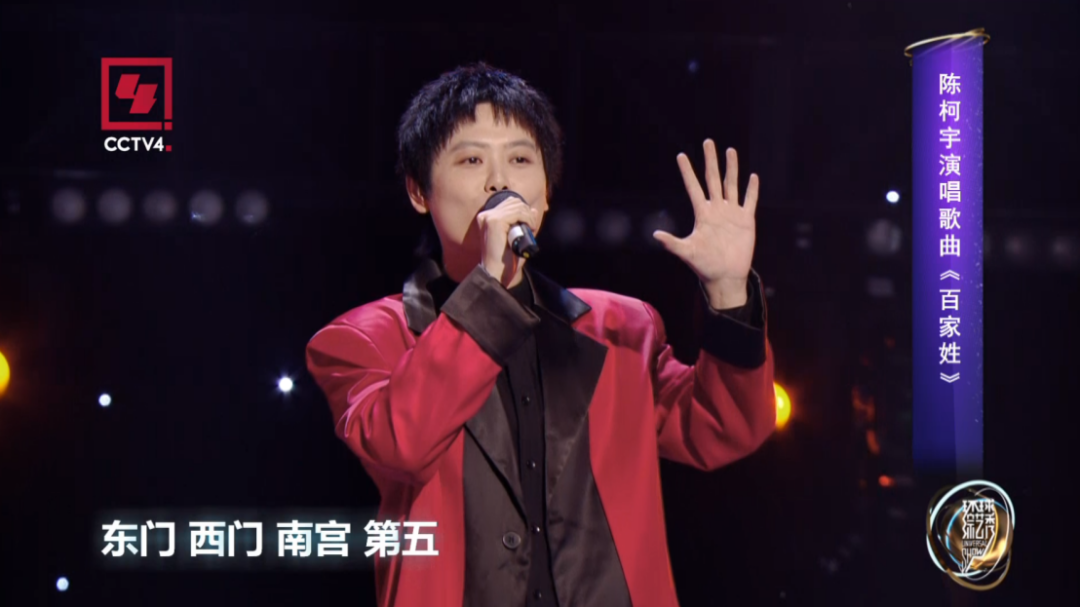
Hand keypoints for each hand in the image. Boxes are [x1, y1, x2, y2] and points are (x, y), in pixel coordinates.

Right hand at [476, 196, 539, 285]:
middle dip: (526, 212)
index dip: (523, 211)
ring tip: (530, 228)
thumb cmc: (505, 258)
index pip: (509, 203)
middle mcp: (486, 215)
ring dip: (528, 216)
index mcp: (487, 218)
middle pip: (513, 202)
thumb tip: (532, 210)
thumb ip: (523, 222)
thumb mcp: (516, 236)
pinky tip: (529, 228)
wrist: (496, 272)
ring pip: (516, 206)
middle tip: (531, 227)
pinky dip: (527, 218)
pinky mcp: (494, 221)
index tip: (529, 224)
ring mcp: (489, 217)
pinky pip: (517, 212)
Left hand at [653, 140, 758, 307]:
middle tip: (707, 142)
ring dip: (731, 168)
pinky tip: (752, 177)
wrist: (725, 276)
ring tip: (730, 150)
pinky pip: (749, 201)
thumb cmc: (704, 265)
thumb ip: (673, 242)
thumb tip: (655, 234)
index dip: (687, 172)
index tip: (681, 156)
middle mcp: (716, 209)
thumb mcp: (688, 252)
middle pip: (713, 179)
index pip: (693, 187)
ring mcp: (731, 213)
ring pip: (731, 185)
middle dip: (710, 161)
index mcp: (702, 214)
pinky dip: (751, 190)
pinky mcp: (746, 220)